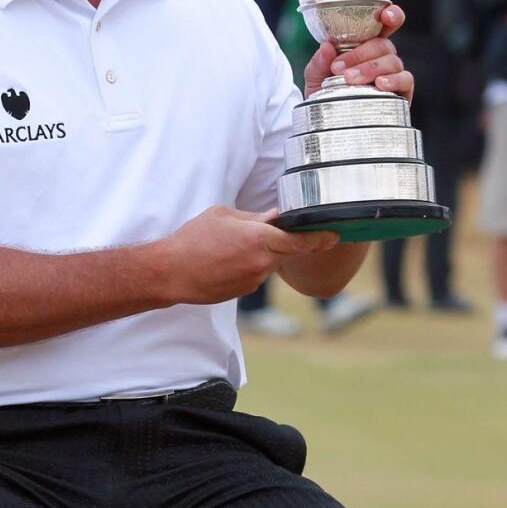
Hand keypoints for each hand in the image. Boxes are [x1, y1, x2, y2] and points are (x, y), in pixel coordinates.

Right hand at [159, 206, 337, 304]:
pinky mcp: (244, 291)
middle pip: (289, 252)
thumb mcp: (223, 216)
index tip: (334, 235)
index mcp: (258, 239)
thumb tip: (275, 217)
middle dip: (287, 243)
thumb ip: (254, 218)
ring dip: (263, 254)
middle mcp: (261, 263)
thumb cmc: (193, 239)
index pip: (300, 241)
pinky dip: (250, 266)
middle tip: (279, 232)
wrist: (171, 273)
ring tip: (234, 246)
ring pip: (271, 263)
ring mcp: (254, 280)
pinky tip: (227, 261)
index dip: (320, 239)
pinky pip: (257, 275)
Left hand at [304, 3, 412, 101]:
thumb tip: (326, 46)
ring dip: (370, 68)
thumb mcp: (315, 79)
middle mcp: (382, 57)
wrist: (330, 125)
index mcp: (365, 45)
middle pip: (382, 44)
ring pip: (392, 61)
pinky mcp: (402, 92)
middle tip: (339, 69)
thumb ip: (318, 63)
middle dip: (360, 54)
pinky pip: (405, 79)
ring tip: (350, 80)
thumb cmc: (326, 96)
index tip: (386, 15)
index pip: (382, 24)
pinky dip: (393, 80)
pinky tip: (380, 85)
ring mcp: (393, 74)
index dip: (390, 15)